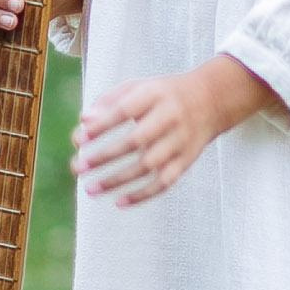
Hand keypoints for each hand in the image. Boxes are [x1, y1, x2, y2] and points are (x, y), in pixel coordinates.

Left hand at [72, 54, 284, 204]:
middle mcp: (170, 117)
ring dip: (117, 180)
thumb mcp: (139, 86)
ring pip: (148, 166)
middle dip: (104, 156)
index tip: (79, 139)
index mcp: (155, 94)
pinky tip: (119, 202)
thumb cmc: (163, 94)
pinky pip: (164, 182)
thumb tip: (84, 121)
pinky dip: (142, 195)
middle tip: (77, 168)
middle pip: (136, 140)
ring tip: (90, 189)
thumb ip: (110, 101)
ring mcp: (180, 141)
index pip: (125, 111)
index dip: (102, 126)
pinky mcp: (187, 160)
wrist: (211, 100)